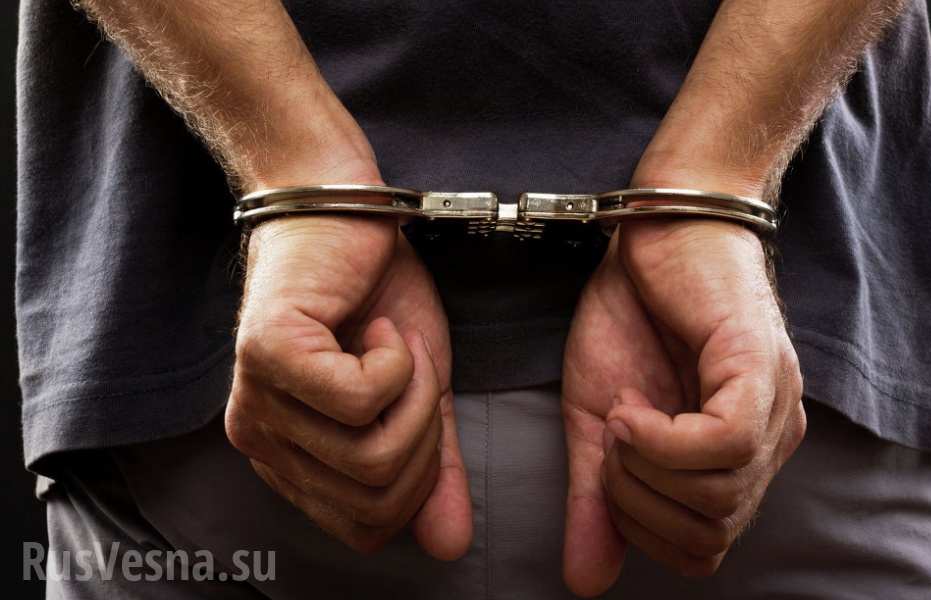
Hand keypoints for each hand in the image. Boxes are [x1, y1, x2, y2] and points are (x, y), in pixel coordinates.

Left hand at [225, 212, 471, 559]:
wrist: (345, 210)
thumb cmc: (377, 297)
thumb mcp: (422, 395)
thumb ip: (434, 469)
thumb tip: (452, 545)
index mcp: (291, 460)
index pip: (366, 527)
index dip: (419, 480)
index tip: (421, 408)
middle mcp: (261, 442)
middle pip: (374, 497)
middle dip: (423, 434)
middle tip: (412, 371)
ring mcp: (256, 400)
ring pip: (369, 454)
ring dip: (412, 392)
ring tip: (392, 344)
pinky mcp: (267, 355)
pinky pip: (358, 399)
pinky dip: (395, 362)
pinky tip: (374, 326)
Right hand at [562, 219, 805, 594]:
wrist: (647, 232)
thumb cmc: (629, 316)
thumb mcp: (596, 422)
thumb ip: (595, 501)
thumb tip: (584, 583)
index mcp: (736, 455)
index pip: (705, 547)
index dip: (644, 529)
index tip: (608, 470)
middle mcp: (768, 437)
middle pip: (714, 531)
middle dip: (639, 504)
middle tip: (612, 444)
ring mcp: (772, 402)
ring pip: (720, 494)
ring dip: (646, 467)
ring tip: (624, 413)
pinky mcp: (759, 366)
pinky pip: (723, 444)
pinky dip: (663, 440)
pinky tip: (635, 406)